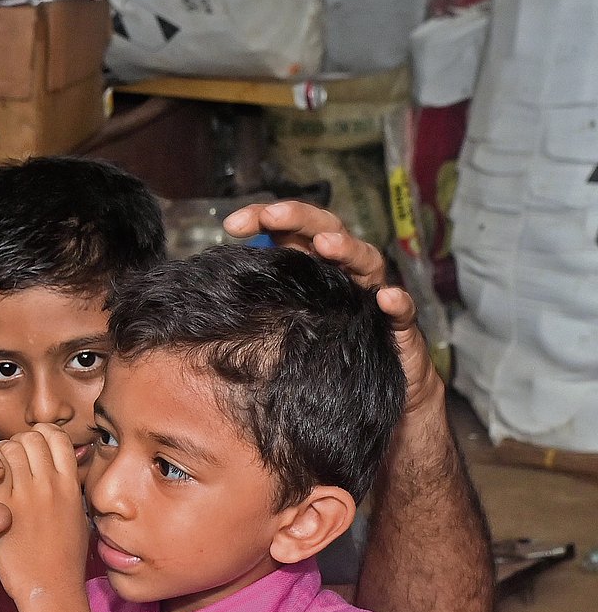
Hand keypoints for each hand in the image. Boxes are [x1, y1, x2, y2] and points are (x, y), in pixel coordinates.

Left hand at [0, 426, 90, 607]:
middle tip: (7, 464)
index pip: (55, 436)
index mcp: (71, 484)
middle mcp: (52, 483)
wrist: (51, 589)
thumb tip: (63, 472)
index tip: (30, 452)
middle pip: (30, 436)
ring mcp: (29, 493)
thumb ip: (69, 490)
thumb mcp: (78, 518)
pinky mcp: (4, 506)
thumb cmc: (65, 561)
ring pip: (8, 448)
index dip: (38, 436)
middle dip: (15, 443)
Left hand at [224, 200, 440, 416]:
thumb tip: (209, 303)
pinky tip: (386, 298)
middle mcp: (344, 274)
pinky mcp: (400, 327)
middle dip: (300, 218)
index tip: (230, 224)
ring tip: (325, 245)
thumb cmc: (327, 358)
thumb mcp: (286, 331)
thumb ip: (259, 310)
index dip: (263, 218)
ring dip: (346, 249)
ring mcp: (373, 297)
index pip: (289, 231)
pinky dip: (396, 302)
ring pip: (366, 260)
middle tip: (272, 215)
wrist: (381, 396)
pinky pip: (402, 310)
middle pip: (326, 230)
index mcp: (313, 268)